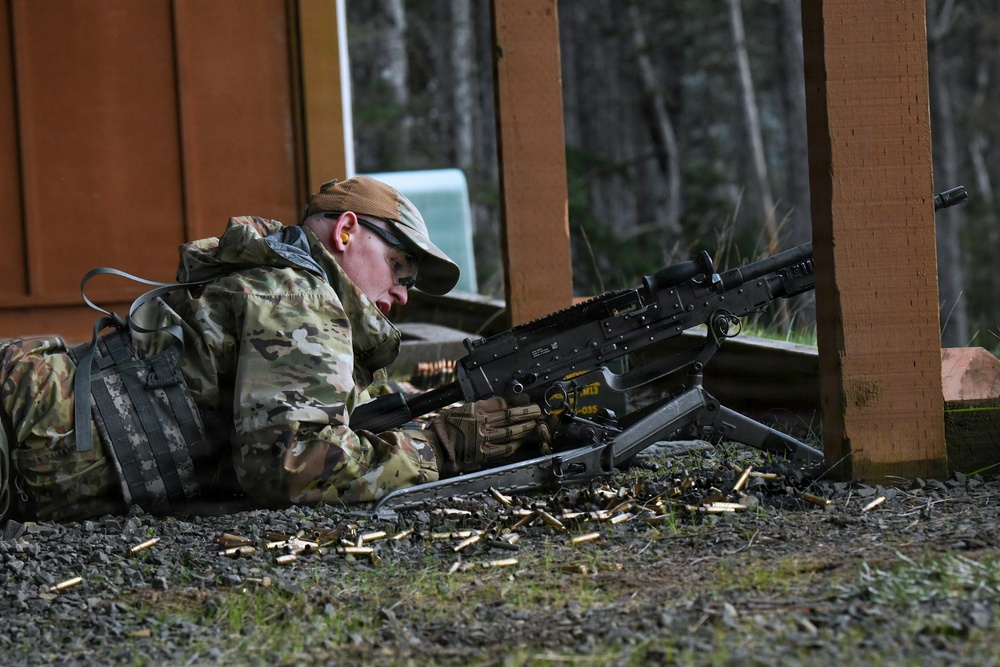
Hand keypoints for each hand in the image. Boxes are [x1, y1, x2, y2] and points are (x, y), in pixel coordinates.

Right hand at [428, 396, 546, 472]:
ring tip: (534, 425)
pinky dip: (515, 444)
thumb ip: (485, 405)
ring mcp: (484, 439)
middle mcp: (482, 424)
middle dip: (528, 414)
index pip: (503, 405)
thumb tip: (504, 401)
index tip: (528, 402)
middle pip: (510, 417)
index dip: (518, 404)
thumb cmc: (447, 427)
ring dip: (525, 428)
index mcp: (477, 411)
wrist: (436, 447)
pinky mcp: (483, 454)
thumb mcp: (464, 409)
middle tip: (539, 411)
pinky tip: (521, 441)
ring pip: (510, 433)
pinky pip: (504, 449)